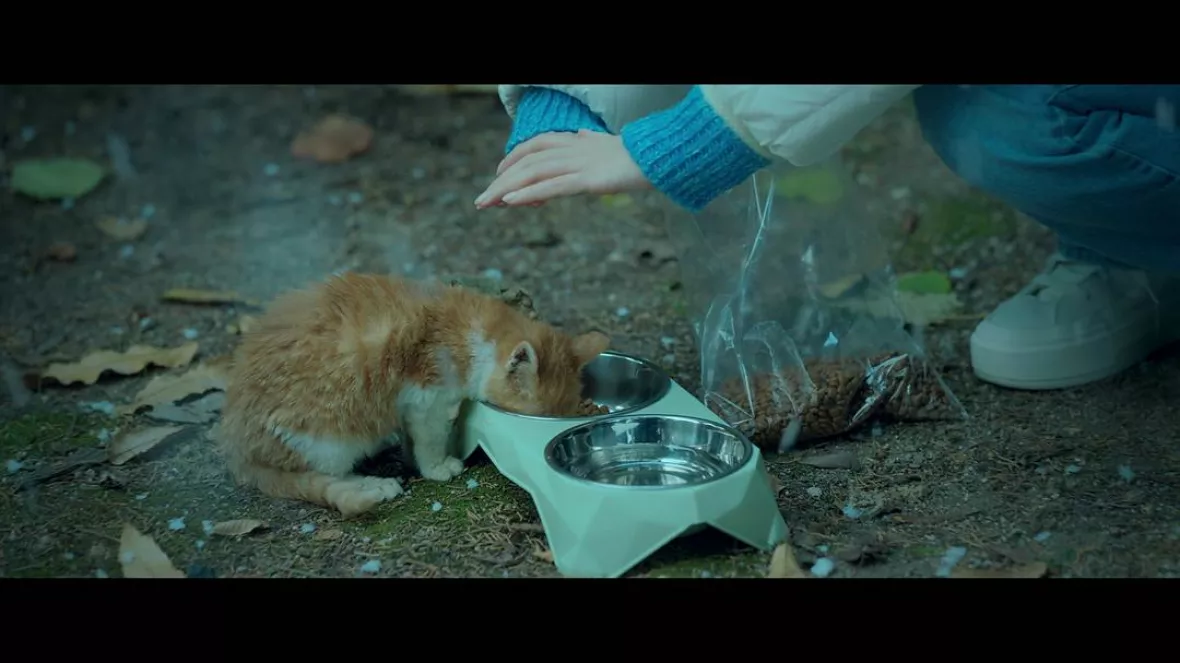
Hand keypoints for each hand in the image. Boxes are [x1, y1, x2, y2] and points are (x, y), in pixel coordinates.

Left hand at [474, 130, 651, 208]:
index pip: (536, 146)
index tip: (499, 177)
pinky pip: (550, 187)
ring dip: (505, 189)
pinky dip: (527, 193)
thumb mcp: (610, 147)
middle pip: (527, 161)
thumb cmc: (639, 156)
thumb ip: (592, 142)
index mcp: (577, 142)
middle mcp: (572, 150)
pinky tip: (509, 202)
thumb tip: (582, 134)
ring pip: (532, 174)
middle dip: (501, 181)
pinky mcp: (587, 180)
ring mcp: (578, 164)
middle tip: (482, 200)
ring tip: (486, 203)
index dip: (514, 159)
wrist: (661, 157)